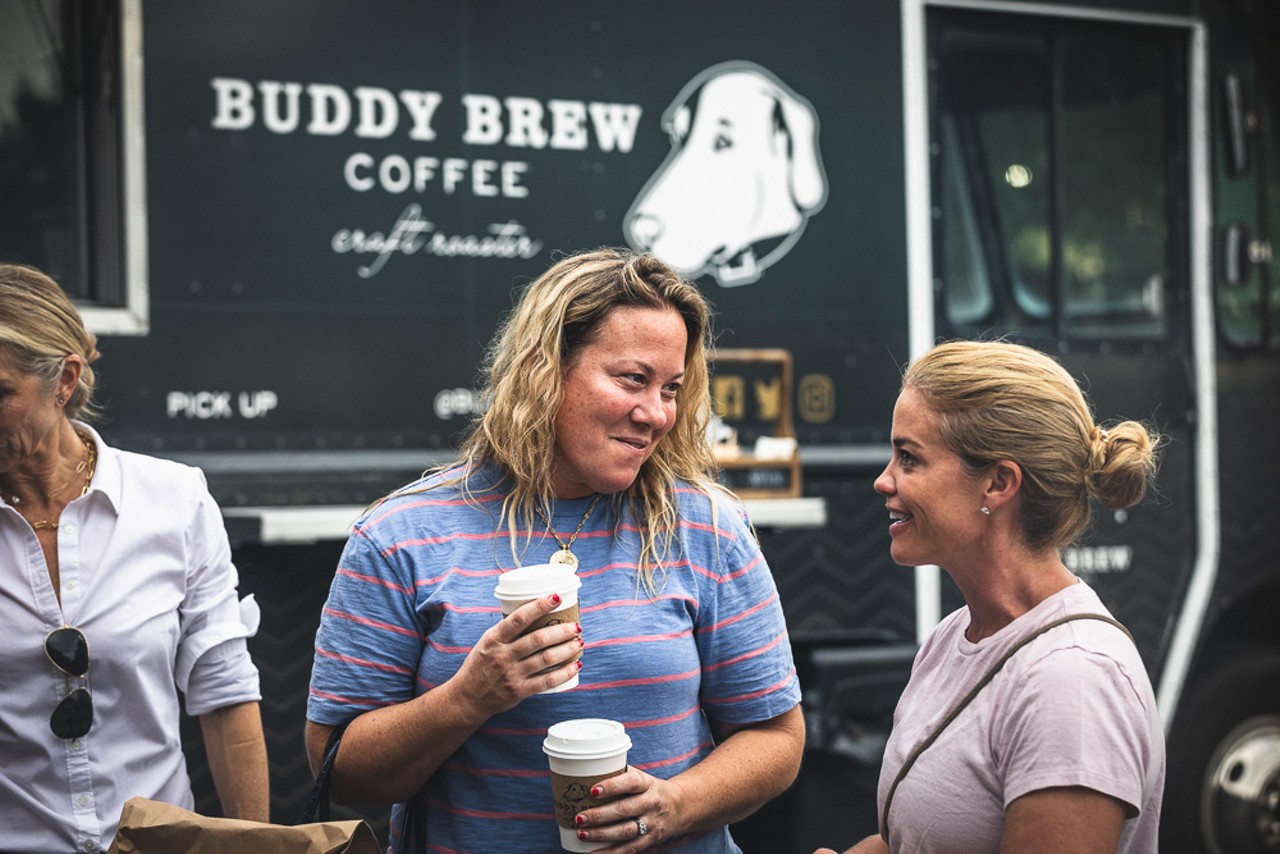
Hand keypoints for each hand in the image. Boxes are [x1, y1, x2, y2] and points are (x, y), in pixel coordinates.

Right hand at [452, 593, 582, 717]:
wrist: (468, 697)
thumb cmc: (480, 665)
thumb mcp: (487, 642)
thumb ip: (507, 630)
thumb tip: (535, 613)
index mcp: (494, 638)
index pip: (519, 617)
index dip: (540, 605)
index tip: (556, 597)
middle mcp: (503, 655)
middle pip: (538, 639)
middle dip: (562, 631)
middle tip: (576, 626)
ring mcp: (512, 674)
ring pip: (546, 658)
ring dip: (567, 649)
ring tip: (579, 642)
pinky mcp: (519, 691)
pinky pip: (547, 681)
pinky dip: (565, 672)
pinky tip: (575, 665)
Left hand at [570, 765, 682, 851]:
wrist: (678, 807)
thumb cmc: (648, 789)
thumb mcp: (640, 777)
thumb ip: (618, 774)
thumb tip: (584, 770)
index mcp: (647, 784)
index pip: (631, 783)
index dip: (612, 786)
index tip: (592, 791)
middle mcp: (651, 803)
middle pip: (625, 810)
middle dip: (600, 815)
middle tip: (579, 817)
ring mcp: (651, 823)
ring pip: (626, 831)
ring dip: (602, 834)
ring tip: (582, 833)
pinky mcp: (650, 840)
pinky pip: (629, 849)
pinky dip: (611, 853)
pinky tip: (593, 853)